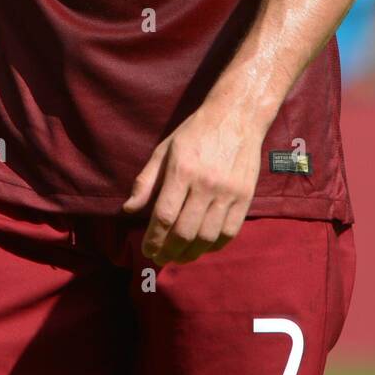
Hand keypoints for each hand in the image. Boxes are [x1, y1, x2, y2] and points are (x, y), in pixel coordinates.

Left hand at [121, 101, 263, 266]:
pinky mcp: (245, 196)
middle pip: (184, 232)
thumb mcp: (165, 149)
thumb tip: (128, 209)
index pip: (164, 216)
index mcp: (182, 170)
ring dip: (190, 254)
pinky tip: (203, 247)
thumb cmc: (195, 132)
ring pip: (207, 237)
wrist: (237, 116)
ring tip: (179, 257)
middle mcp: (206, 183)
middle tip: (160, 258)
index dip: (153, 239)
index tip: (147, 249)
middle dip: (169, 252)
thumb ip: (146, 180)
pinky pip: (229, 232)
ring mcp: (228, 192)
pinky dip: (214, 246)